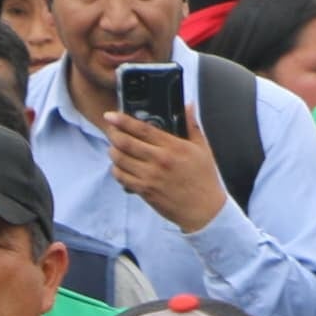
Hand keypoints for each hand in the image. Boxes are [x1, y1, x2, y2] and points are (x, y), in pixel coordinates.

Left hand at [102, 101, 229, 235]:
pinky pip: (121, 176)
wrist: (205, 210)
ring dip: (113, 151)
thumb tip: (188, 106)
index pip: (142, 129)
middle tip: (111, 131)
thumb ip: (192, 125)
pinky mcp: (144, 190)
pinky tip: (121, 166)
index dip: (122, 120)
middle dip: (113, 134)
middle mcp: (159, 160)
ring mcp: (150, 176)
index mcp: (174, 147)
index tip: (111, 115)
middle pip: (124, 142)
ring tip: (115, 148)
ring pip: (119, 159)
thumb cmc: (204, 179)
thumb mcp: (203, 149)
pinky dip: (116, 169)